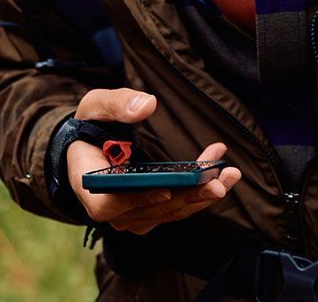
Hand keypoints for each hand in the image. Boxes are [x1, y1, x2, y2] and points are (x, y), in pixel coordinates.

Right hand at [64, 88, 241, 235]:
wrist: (92, 144)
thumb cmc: (92, 125)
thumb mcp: (96, 106)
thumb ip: (117, 104)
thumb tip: (147, 106)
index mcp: (88, 183)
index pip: (108, 205)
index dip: (136, 200)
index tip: (166, 189)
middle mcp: (109, 207)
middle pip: (148, 212)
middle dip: (186, 198)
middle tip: (217, 183)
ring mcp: (130, 213)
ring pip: (168, 212)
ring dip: (200, 196)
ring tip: (228, 175)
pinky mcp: (149, 210)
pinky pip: (176, 206)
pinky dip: (198, 190)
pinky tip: (219, 171)